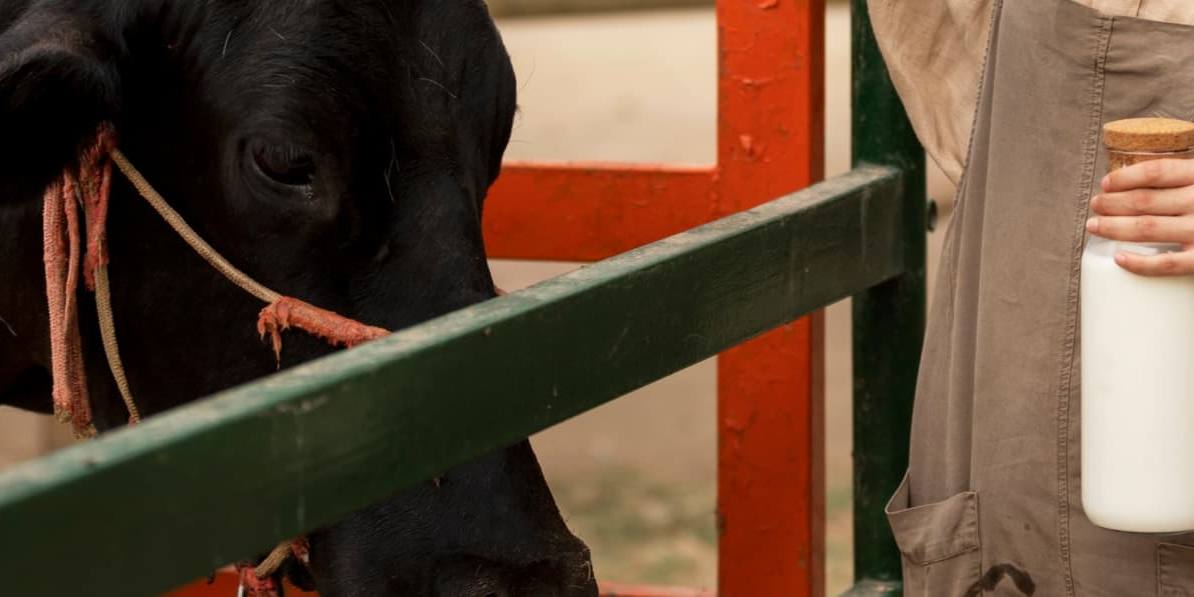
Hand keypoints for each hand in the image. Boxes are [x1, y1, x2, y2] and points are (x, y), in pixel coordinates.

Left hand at [1087, 158, 1193, 275]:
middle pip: (1144, 200)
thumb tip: (1146, 180)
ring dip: (1113, 228)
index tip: (1106, 184)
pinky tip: (1119, 259)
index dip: (1126, 177)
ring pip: (1146, 228)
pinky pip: (1166, 264)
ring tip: (1095, 226)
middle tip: (1095, 206)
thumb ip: (1187, 178)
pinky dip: (1139, 263)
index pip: (1157, 171)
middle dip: (1112, 203)